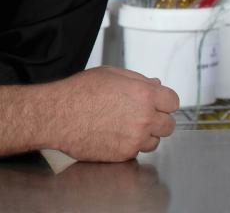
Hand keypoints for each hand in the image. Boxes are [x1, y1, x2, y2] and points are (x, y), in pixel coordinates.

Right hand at [45, 66, 179, 162]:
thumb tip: (155, 85)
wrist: (57, 115)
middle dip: (158, 119)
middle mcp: (144, 118)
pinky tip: (113, 134)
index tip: (158, 102)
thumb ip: (137, 79)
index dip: (164, 101)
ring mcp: (135, 139)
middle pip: (169, 124)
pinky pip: (137, 151)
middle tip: (141, 115)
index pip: (173, 101)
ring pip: (155, 141)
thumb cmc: (77, 92)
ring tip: (124, 125)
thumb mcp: (109, 74)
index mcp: (143, 94)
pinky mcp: (124, 154)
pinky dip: (129, 145)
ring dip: (145, 134)